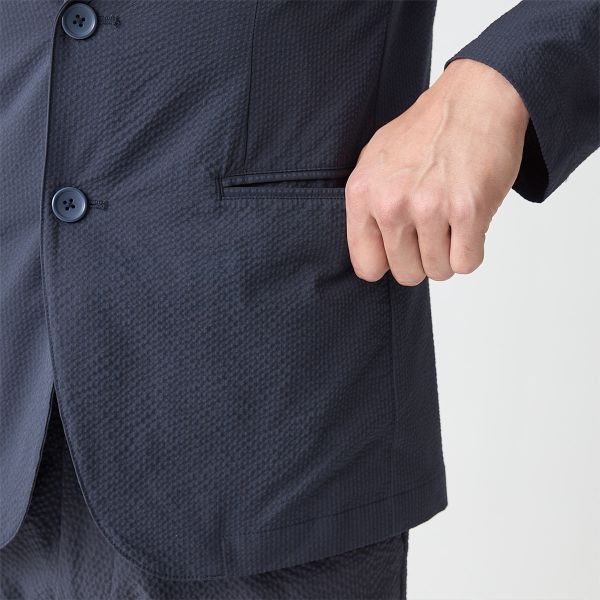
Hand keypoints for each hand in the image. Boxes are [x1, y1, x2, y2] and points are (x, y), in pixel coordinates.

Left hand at [345, 58, 529, 284]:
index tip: (401, 249)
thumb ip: (366, 208)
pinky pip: (466, 263)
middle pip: (406, 273)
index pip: (367, 266)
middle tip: (432, 230)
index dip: (388, 263)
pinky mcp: (468, 210)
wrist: (475, 97)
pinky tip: (469, 224)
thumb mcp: (375, 161)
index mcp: (362, 194)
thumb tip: (370, 255)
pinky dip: (471, 251)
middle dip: (422, 259)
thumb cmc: (426, 130)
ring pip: (438, 271)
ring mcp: (429, 208)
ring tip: (451, 222)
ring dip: (448, 254)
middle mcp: (391, 204)